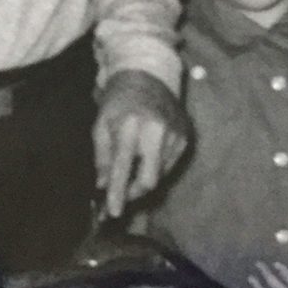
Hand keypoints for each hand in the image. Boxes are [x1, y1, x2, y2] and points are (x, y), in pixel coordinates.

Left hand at [93, 68, 188, 216]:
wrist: (150, 75)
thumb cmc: (119, 100)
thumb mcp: (101, 122)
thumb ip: (102, 156)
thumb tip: (103, 186)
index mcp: (131, 125)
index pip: (124, 167)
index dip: (118, 193)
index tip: (112, 212)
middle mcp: (157, 131)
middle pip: (149, 181)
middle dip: (133, 192)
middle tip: (121, 193)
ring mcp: (175, 135)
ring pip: (160, 175)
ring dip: (144, 177)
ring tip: (134, 163)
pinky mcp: (186, 137)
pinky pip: (169, 164)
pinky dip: (156, 165)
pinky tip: (148, 152)